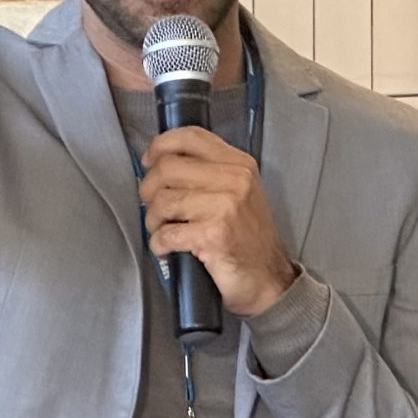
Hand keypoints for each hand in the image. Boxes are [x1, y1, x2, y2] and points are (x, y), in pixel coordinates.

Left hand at [139, 127, 299, 318]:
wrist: (268, 280)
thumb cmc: (249, 239)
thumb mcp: (240, 193)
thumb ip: (210, 172)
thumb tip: (162, 163)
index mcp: (239, 164)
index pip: (191, 137)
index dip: (160, 145)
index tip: (149, 162)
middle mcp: (235, 180)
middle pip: (168, 168)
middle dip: (149, 190)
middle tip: (153, 207)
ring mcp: (225, 207)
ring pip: (163, 201)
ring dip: (152, 220)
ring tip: (161, 231)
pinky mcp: (213, 235)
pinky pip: (167, 232)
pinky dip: (158, 243)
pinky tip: (166, 248)